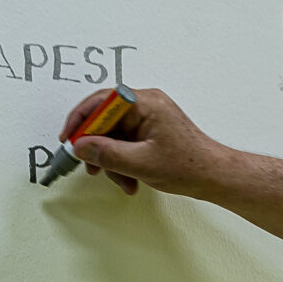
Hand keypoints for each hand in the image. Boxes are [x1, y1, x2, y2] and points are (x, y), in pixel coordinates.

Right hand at [56, 88, 237, 198]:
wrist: (213, 176)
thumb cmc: (189, 165)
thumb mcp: (140, 163)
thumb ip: (107, 154)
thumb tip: (81, 146)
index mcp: (146, 103)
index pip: (101, 101)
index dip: (80, 119)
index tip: (69, 138)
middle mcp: (146, 105)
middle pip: (105, 120)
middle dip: (97, 148)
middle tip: (89, 166)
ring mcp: (148, 118)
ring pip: (113, 135)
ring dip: (111, 161)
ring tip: (121, 181)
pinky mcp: (149, 131)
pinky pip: (125, 142)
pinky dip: (122, 162)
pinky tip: (129, 179)